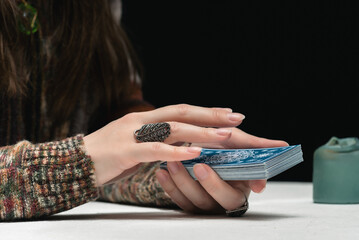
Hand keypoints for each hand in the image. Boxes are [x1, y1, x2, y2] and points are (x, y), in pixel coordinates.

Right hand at [83, 104, 244, 185]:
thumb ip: (155, 140)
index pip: (179, 110)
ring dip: (201, 131)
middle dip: (210, 115)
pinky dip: (176, 151)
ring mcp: (131, 134)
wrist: (73, 163)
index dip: (204, 111)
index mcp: (143, 118)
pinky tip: (195, 153)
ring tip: (225, 136)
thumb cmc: (107, 156)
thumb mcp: (134, 144)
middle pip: (180, 112)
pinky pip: (154, 150)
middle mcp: (139, 120)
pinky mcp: (124, 152)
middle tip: (237, 118)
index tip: (228, 113)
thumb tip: (180, 143)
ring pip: (172, 129)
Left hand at [155, 128, 287, 213]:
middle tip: (185, 165)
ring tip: (169, 162)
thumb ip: (256, 146)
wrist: (202, 149)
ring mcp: (200, 202)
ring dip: (179, 180)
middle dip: (194, 184)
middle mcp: (218, 200)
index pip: (229, 196)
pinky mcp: (185, 200)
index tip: (201, 166)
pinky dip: (168, 185)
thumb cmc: (224, 147)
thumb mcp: (237, 143)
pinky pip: (176, 199)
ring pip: (189, 200)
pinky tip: (160, 171)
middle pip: (208, 202)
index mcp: (236, 190)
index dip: (215, 183)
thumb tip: (282, 146)